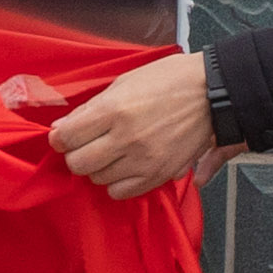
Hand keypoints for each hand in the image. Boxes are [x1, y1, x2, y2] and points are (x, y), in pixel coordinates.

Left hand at [5, 60, 222, 201]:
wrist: (212, 93)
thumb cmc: (169, 80)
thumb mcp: (124, 83)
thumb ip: (91, 108)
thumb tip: (62, 128)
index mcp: (114, 110)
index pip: (66, 138)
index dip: (60, 138)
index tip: (63, 135)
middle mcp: (126, 139)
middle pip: (78, 164)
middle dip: (76, 154)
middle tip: (86, 144)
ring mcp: (143, 160)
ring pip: (97, 179)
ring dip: (98, 167)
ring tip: (111, 152)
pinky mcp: (159, 175)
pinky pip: (121, 192)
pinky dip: (116, 182)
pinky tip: (124, 166)